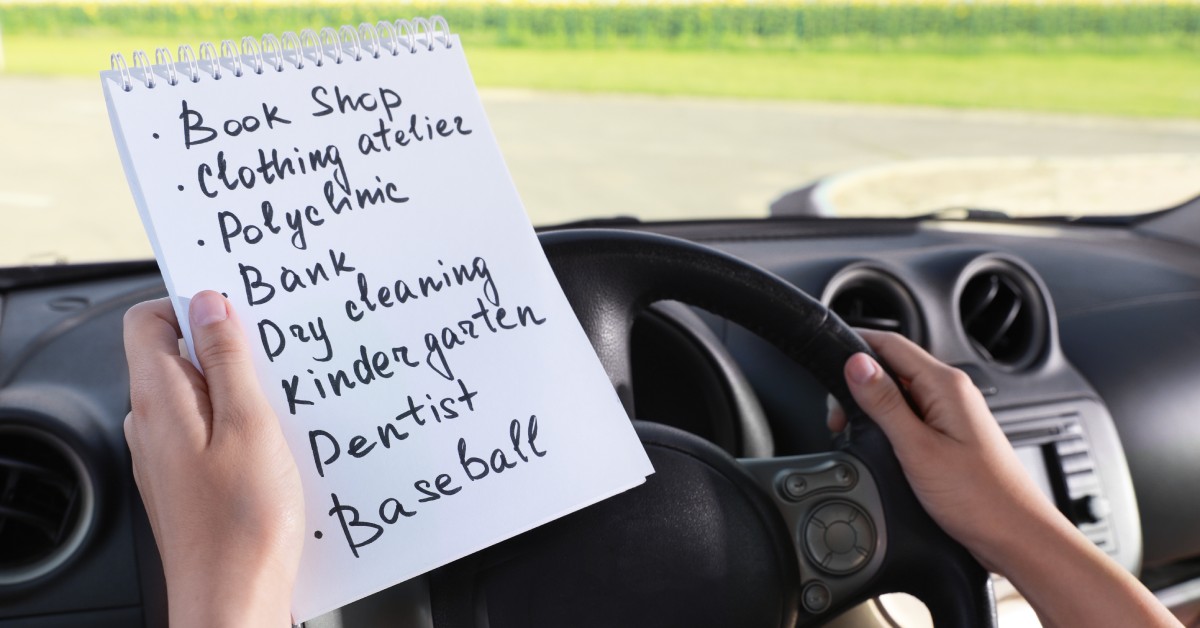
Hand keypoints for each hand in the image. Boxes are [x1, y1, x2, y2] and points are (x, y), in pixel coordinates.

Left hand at [124, 292, 303, 626]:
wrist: (235, 596)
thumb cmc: (242, 525)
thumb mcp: (249, 424)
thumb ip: (228, 360)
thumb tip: (211, 306)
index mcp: (159, 400)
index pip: (150, 320)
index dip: (194, 306)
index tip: (241, 312)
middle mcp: (153, 424)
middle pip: (180, 355)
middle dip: (230, 349)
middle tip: (275, 365)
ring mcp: (168, 454)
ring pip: (202, 394)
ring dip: (242, 390)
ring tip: (283, 411)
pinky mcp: (189, 479)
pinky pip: (211, 430)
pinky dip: (243, 425)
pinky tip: (277, 446)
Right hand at [834, 330, 1179, 626]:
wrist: (1015, 537)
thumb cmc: (980, 499)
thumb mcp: (918, 449)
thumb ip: (884, 403)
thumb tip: (856, 364)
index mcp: (946, 385)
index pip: (890, 344)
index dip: (855, 348)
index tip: (827, 364)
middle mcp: (952, 393)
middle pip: (892, 367)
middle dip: (858, 385)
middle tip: (838, 418)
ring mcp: (951, 414)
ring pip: (899, 393)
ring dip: (871, 408)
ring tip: (855, 434)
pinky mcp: (949, 435)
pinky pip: (911, 415)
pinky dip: (888, 425)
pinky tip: (880, 446)